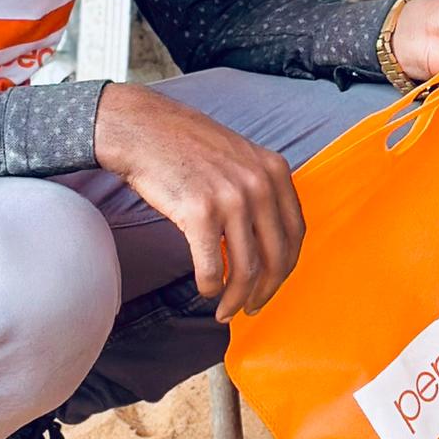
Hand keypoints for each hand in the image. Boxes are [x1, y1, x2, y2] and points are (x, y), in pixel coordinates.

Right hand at [94, 84, 304, 321]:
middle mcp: (259, 184)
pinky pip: (213, 266)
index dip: (286, 267)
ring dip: (236, 298)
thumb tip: (266, 240)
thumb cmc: (185, 147)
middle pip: (277, 256)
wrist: (142, 129)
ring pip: (246, 268)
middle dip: (266, 291)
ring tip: (225, 309)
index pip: (296, 233)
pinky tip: (205, 289)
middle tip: (252, 308)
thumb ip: (259, 189)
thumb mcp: (239, 157)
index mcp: (274, 170)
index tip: (272, 284)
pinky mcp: (200, 212)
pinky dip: (210, 286)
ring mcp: (231, 198)